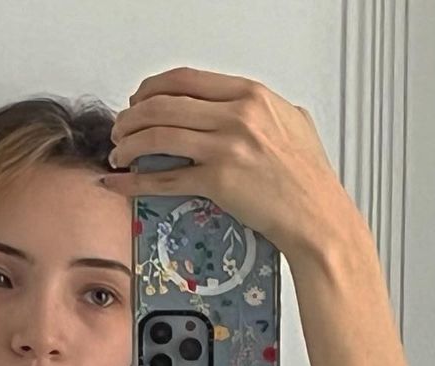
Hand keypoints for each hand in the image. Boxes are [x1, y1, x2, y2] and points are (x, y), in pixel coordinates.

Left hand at [103, 66, 361, 263]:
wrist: (317, 216)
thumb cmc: (309, 179)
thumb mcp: (292, 124)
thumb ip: (263, 110)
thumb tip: (241, 106)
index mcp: (252, 96)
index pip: (186, 79)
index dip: (153, 88)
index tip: (140, 100)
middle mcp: (236, 115)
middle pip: (164, 104)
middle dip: (132, 116)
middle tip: (120, 129)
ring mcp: (225, 148)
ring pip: (157, 136)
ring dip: (127, 144)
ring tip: (117, 154)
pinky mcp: (216, 182)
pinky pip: (163, 178)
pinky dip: (133, 180)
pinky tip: (118, 181)